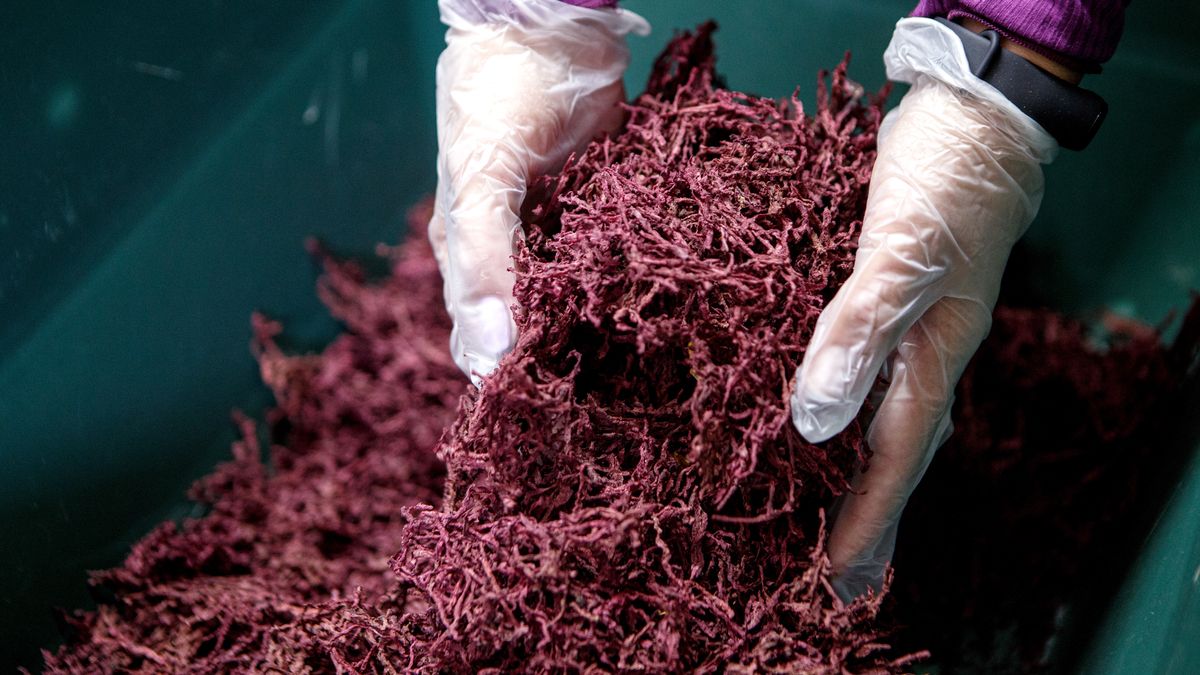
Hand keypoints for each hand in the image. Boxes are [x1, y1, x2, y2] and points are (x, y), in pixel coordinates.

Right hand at [430, 0, 647, 382]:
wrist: (551, 28)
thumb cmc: (498, 98)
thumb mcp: (479, 177)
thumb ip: (482, 262)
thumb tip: (492, 352)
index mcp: (470, 255)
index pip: (480, 338)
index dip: (506, 377)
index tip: (543, 418)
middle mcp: (514, 255)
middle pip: (535, 329)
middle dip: (562, 364)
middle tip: (603, 411)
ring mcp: (562, 237)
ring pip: (580, 305)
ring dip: (603, 337)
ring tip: (636, 383)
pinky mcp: (604, 218)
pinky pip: (615, 267)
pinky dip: (631, 292)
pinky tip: (656, 322)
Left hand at [790, 18, 1057, 598]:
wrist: (974, 115)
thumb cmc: (946, 183)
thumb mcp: (901, 256)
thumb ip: (858, 331)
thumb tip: (814, 423)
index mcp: (935, 357)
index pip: (898, 457)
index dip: (867, 518)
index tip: (838, 576)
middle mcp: (926, 354)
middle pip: (897, 454)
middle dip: (869, 518)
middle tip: (840, 581)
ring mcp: (913, 328)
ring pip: (886, 421)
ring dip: (861, 477)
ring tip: (835, 526)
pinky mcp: (889, 299)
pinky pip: (870, 376)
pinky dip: (851, 413)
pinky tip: (829, 421)